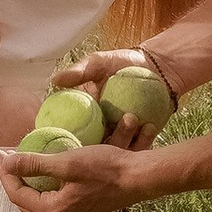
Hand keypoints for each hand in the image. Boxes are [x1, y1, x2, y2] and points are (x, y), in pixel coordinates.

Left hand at [0, 139, 141, 211]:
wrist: (139, 177)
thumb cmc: (106, 168)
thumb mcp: (67, 162)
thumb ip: (36, 163)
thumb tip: (7, 162)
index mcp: (55, 209)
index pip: (18, 195)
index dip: (5, 174)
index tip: (0, 154)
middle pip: (26, 201)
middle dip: (13, 180)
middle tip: (6, 158)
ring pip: (40, 200)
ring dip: (28, 182)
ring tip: (21, 162)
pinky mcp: (82, 207)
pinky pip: (53, 198)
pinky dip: (43, 184)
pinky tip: (45, 169)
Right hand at [51, 46, 172, 146]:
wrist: (156, 67)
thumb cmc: (122, 62)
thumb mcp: (98, 63)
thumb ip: (78, 72)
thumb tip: (54, 80)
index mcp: (82, 115)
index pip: (68, 131)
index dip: (65, 138)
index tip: (71, 133)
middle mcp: (97, 131)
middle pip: (90, 148)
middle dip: (94, 149)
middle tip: (105, 130)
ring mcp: (118, 137)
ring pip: (114, 150)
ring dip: (122, 139)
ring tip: (131, 117)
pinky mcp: (138, 142)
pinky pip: (137, 148)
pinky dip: (142, 141)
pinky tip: (149, 125)